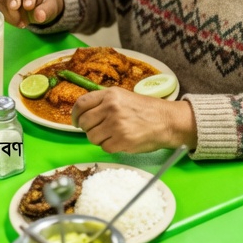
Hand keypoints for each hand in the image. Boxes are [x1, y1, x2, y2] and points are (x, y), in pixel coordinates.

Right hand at [0, 0, 63, 28]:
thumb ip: (46, 10)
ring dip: (11, 13)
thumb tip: (39, 16)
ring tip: (23, 23)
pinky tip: (16, 22)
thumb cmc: (45, 2)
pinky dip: (6, 17)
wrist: (37, 4)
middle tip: (15, 8)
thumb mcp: (51, 6)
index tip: (29, 6)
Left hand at [70, 88, 195, 153]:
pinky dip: (110, 147)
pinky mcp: (121, 140)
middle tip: (97, 130)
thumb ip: (105, 102)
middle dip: (87, 129)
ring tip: (112, 135)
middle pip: (84, 122)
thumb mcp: (124, 97)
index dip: (75, 115)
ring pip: (92, 137)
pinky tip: (121, 141)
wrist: (168, 121)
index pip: (81, 104)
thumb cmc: (147, 110)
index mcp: (110, 95)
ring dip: (99, 139)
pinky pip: (104, 148)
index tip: (75, 121)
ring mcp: (116, 124)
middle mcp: (111, 108)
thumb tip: (85, 112)